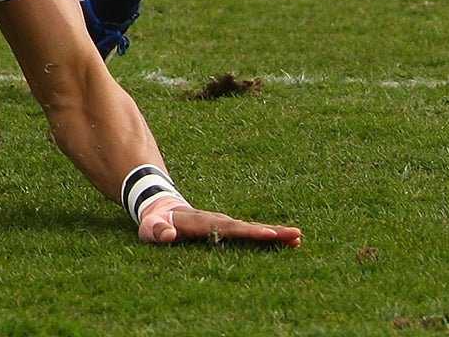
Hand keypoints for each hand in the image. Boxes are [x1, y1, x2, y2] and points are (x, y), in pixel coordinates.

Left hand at [138, 201, 300, 247]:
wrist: (160, 207)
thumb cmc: (155, 222)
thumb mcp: (151, 227)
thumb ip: (157, 230)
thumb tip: (168, 234)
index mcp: (202, 222)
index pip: (229, 228)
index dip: (249, 232)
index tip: (270, 234)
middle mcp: (217, 220)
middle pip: (247, 227)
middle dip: (271, 232)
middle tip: (296, 236)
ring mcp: (224, 223)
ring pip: (251, 229)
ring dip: (274, 234)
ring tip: (298, 238)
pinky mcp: (227, 228)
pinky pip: (249, 233)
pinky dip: (267, 236)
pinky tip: (286, 241)